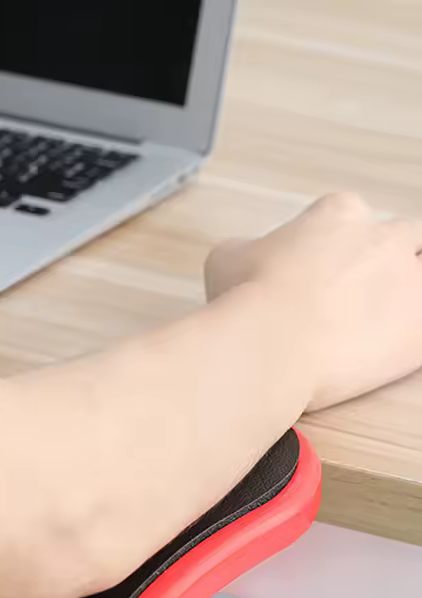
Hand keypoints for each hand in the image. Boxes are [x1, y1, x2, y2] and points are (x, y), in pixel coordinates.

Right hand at [205, 193, 421, 409]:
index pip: (348, 218)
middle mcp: (385, 240)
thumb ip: (249, 249)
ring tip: (372, 324)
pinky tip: (382, 351)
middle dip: (380, 263)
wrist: (267, 347)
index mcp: (340, 214)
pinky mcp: (420, 334)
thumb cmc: (246, 300)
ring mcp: (411, 286)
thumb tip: (249, 259)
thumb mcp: (226, 257)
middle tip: (347, 296)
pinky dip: (408, 340)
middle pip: (401, 240)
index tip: (309, 272)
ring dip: (405, 296)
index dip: (328, 246)